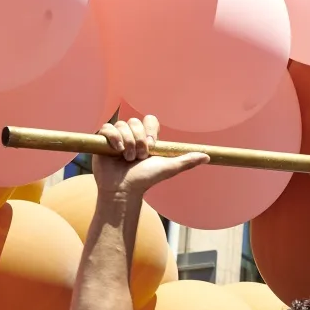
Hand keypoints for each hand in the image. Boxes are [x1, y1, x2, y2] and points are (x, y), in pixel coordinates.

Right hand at [91, 115, 209, 201]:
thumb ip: (186, 160)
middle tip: (139, 157)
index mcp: (146, 138)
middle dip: (139, 140)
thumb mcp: (168, 168)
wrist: (124, 190)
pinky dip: (114, 139)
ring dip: (127, 143)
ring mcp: (117, 137)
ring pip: (122, 125)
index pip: (150, 120)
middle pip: (135, 122)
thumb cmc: (145, 179)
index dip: (150, 130)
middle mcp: (132, 135)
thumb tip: (207, 156)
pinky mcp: (102, 140)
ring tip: (127, 159)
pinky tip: (116, 152)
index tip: (152, 145)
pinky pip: (107, 128)